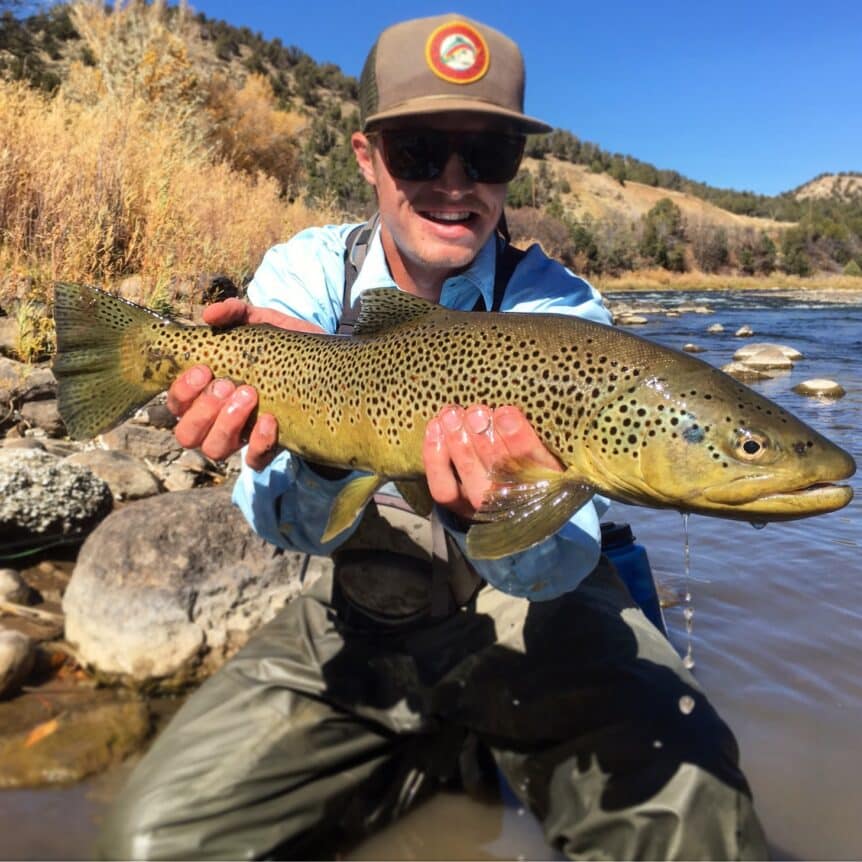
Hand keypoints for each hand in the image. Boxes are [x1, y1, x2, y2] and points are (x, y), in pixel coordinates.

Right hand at [166, 299, 324, 469]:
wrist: (331, 370)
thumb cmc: (286, 347)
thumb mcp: (264, 323)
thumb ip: (237, 312)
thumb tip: (210, 314)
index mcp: (208, 391)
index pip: (177, 403)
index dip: (182, 391)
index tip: (204, 370)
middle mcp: (219, 419)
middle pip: (187, 434)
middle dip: (203, 409)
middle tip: (229, 385)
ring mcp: (243, 436)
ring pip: (213, 449)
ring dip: (226, 425)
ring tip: (250, 396)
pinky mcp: (270, 449)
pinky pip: (253, 461)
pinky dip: (258, 444)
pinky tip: (270, 421)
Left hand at [423, 404, 563, 521]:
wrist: (512, 494)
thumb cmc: (530, 456)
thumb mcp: (543, 444)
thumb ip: (529, 428)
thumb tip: (505, 406)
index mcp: (546, 481)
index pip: (533, 463)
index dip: (518, 439)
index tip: (506, 413)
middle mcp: (516, 498)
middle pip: (498, 470)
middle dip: (484, 438)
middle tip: (475, 412)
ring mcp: (484, 504)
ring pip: (469, 475)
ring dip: (458, 442)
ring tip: (452, 415)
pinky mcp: (458, 505)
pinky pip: (443, 487)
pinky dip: (435, 457)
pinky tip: (435, 428)